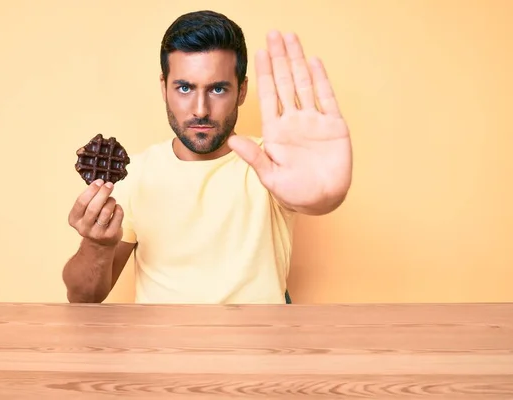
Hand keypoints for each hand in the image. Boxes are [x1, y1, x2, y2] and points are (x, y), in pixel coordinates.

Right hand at [68, 179, 123, 246]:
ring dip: (111, 201)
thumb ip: (90, 199)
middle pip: (93, 207)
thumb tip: (100, 183)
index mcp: (74, 219)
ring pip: (106, 211)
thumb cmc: (94, 221)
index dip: (91, 190)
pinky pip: (117, 216)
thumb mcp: (86, 212)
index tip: (99, 181)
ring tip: (112, 199)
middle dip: (103, 193)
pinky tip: (117, 208)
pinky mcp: (110, 235)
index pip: (81, 202)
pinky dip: (119, 208)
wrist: (101, 243)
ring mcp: (97, 233)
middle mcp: (83, 228)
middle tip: (109, 185)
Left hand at [228, 30, 351, 213]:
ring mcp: (313, 121)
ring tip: (291, 38)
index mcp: (275, 131)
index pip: (268, 95)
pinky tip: (313, 61)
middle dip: (279, 58)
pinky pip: (326, 98)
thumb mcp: (269, 177)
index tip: (258, 53)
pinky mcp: (333, 125)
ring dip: (297, 61)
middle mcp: (293, 121)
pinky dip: (320, 79)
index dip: (264, 73)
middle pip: (285, 82)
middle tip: (274, 34)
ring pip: (304, 84)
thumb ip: (253, 157)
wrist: (323, 201)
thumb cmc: (294, 192)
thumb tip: (231, 140)